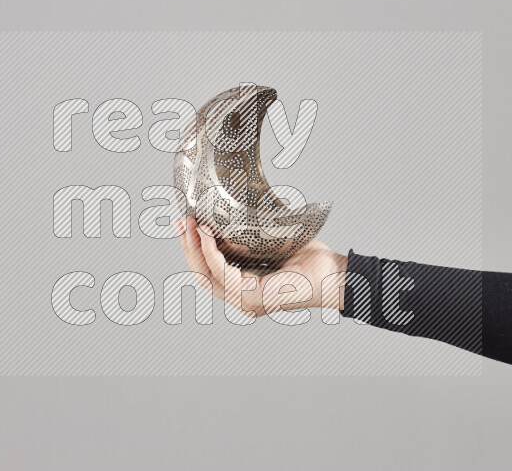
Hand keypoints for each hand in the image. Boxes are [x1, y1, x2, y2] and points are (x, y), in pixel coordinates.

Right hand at [175, 216, 347, 317]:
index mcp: (243, 286)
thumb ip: (248, 235)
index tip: (185, 223)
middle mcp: (240, 297)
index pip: (208, 270)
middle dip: (186, 246)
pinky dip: (210, 252)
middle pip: (200, 273)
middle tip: (180, 221)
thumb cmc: (308, 260)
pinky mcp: (251, 297)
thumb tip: (229, 211)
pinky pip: (221, 272)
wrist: (332, 273)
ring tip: (189, 224)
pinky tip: (206, 234)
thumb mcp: (270, 241)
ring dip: (193, 247)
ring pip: (205, 275)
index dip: (192, 247)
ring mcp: (244, 300)